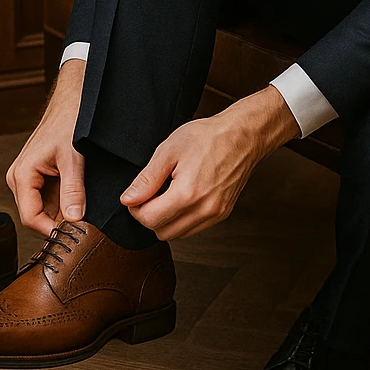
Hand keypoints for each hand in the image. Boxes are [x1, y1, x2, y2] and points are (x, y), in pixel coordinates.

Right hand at [6, 58, 86, 237]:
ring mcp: (29, 178)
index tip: (74, 237)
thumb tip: (74, 220)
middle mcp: (20, 178)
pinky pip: (49, 199)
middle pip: (36, 216)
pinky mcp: (39, 176)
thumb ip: (73, 190)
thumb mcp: (74, 158)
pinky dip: (64, 204)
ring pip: (44, 209)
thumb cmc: (69, 122)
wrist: (72, 102)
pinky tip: (80, 202)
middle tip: (84, 230)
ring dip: (62, 214)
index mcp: (22, 174)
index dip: (52, 231)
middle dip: (58, 224)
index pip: (31, 218)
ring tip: (85, 215)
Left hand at [120, 86, 299, 241]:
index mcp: (187, 194)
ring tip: (168, 193)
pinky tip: (183, 197)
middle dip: (150, 216)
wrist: (242, 135)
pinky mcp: (222, 214)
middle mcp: (204, 209)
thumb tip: (128, 200)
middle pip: (162, 232)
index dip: (135, 208)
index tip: (136, 195)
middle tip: (151, 193)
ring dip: (166, 220)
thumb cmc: (208, 137)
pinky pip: (193, 228)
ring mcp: (215, 214)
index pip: (149, 220)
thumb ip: (147, 179)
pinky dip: (182, 219)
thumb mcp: (169, 151)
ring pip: (178, 234)